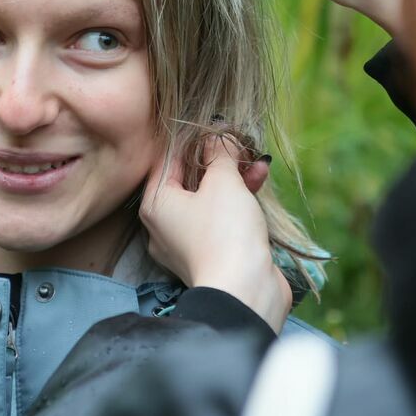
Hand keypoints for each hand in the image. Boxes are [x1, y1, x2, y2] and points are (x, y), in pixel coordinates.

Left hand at [139, 136, 290, 332]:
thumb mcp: (223, 181)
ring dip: (233, 175)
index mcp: (156, 204)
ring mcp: (188, 240)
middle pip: (189, 177)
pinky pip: (220, 216)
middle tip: (238, 141)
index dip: (192, 137)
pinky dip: (237, 197)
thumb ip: (219, 153)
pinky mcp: (211, 251)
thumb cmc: (225, 232)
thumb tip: (216, 136)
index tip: (214, 124)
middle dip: (218, 157)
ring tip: (256, 158)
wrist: (245, 292)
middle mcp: (165, 223)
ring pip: (208, 196)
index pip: (167, 158)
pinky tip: (259, 178)